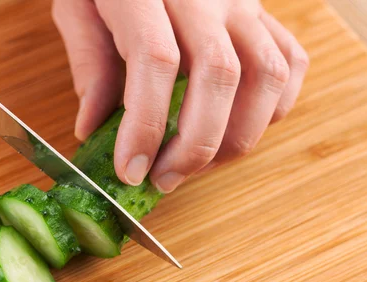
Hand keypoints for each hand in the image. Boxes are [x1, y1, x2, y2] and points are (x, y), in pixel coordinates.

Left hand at [53, 0, 308, 192]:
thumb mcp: (77, 7)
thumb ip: (89, 64)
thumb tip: (92, 130)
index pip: (156, 61)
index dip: (145, 126)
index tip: (131, 171)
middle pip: (220, 75)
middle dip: (194, 146)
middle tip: (163, 180)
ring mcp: (241, 2)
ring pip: (266, 74)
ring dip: (237, 136)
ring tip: (198, 165)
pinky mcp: (262, 12)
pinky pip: (289, 62)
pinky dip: (272, 108)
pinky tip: (236, 128)